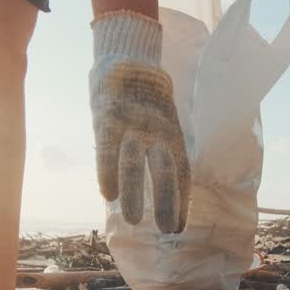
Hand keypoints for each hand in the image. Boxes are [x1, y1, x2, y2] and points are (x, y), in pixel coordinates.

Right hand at [91, 62, 190, 232]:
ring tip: (134, 221)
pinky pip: (109, 148)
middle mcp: (157, 132)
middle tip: (166, 230)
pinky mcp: (110, 116)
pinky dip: (108, 171)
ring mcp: (133, 124)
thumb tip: (166, 188)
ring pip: (135, 162)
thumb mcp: (162, 125)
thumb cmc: (146, 102)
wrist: (129, 59)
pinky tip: (108, 194)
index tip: (179, 228)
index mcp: (173, 135)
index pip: (181, 172)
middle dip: (167, 201)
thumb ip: (162, 153)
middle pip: (165, 169)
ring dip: (135, 193)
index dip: (181, 201)